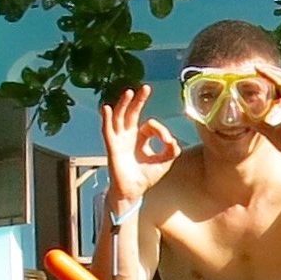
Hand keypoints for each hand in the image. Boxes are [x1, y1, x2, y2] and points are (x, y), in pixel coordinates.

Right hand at [100, 85, 178, 204]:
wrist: (133, 191)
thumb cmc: (145, 177)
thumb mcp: (163, 162)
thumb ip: (171, 151)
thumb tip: (174, 142)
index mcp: (140, 138)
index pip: (150, 125)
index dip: (161, 131)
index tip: (168, 141)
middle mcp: (128, 136)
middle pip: (132, 113)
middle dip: (138, 101)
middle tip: (145, 88)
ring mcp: (119, 140)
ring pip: (120, 118)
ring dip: (123, 105)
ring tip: (129, 92)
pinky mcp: (112, 147)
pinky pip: (108, 130)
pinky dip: (107, 119)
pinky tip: (106, 109)